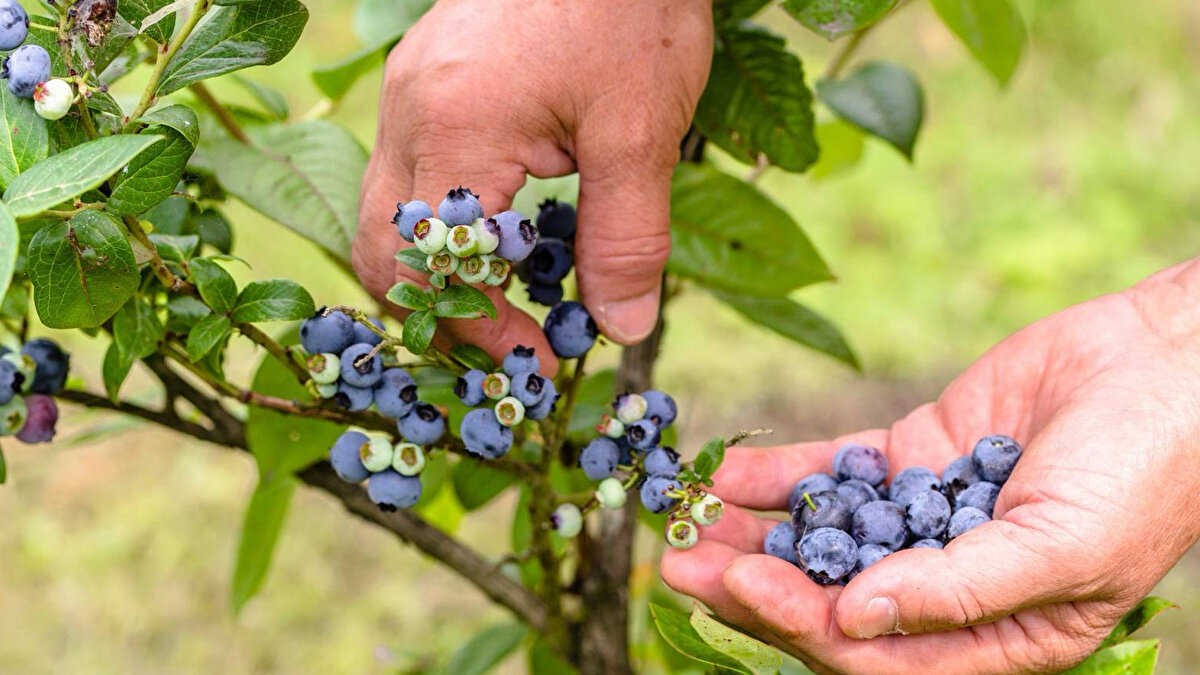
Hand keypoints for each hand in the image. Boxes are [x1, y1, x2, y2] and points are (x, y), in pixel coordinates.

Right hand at [354, 0, 712, 369]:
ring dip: (445, 267)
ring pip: (391, 212)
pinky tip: (513, 228)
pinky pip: (413, 173)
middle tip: (513, 341)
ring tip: (517, 292)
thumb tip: (619, 329)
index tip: (536, 361)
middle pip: (382, 248)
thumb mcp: (640, 131)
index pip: (429, 268)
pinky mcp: (429, 82)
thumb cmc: (629, 8)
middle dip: (441, 309)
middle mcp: (407, 113)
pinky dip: (450, 221)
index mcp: (452, 130)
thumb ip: (624, 238)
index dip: (478, 329)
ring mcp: (408, 93)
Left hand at [662, 259, 1199, 673]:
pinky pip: (836, 472)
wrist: (1167, 363)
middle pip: (832, 600)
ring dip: (752, 533)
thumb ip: (961, 590)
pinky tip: (730, 473)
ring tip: (684, 519)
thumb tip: (856, 621)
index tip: (742, 586)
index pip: (878, 655)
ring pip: (823, 538)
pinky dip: (785, 475)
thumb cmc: (1143, 471)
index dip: (803, 626)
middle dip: (756, 587)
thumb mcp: (1065, 548)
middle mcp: (947, 587)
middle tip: (679, 562)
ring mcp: (924, 519)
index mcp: (994, 637)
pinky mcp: (914, 457)